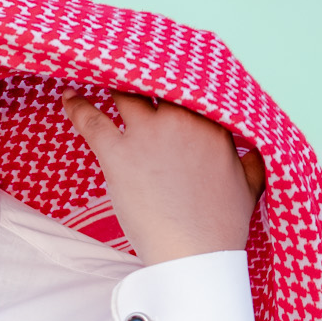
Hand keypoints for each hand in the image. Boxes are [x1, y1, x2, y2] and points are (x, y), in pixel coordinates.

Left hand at [62, 92, 264, 265]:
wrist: (194, 253)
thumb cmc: (222, 225)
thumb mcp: (250, 187)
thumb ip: (251, 160)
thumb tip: (253, 149)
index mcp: (213, 124)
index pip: (192, 87)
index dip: (176, 80)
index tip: (166, 73)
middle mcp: (181, 120)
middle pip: (156, 81)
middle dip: (144, 73)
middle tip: (129, 67)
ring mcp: (148, 134)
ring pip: (124, 93)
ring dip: (110, 85)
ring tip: (97, 76)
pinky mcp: (118, 154)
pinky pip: (91, 119)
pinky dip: (77, 106)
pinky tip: (68, 97)